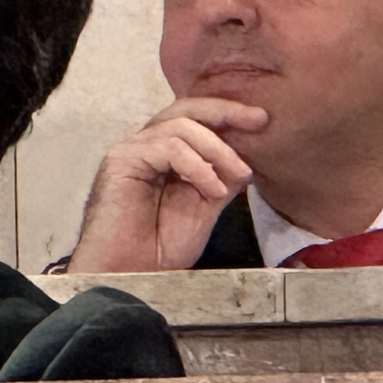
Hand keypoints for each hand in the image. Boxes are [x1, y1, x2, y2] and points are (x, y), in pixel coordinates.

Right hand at [66, 97, 268, 272]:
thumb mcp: (204, 207)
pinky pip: (167, 148)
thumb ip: (221, 179)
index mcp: (164, 155)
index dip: (226, 114)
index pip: (194, 119)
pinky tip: (212, 187)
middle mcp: (146, 146)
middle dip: (225, 110)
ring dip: (217, 150)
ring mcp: (131, 151)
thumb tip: (247, 157)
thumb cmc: (159, 248)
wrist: (130, 273)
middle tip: (258, 120)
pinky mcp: (121, 160)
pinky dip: (196, 165)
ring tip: (237, 176)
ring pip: (180, 126)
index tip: (261, 121)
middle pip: (185, 109)